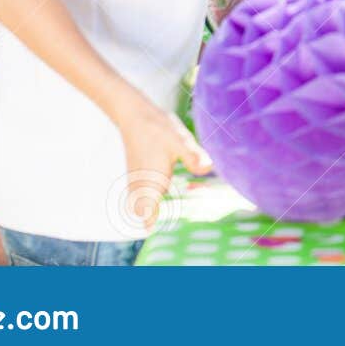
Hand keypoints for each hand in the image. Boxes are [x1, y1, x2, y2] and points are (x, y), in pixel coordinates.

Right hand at [114, 96, 210, 230]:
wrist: (135, 114)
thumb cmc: (158, 128)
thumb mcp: (180, 141)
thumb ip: (193, 156)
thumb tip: (209, 168)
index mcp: (151, 182)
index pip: (147, 215)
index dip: (153, 225)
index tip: (162, 231)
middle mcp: (141, 184)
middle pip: (142, 213)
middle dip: (153, 218)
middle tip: (171, 217)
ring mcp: (137, 179)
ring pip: (139, 202)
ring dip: (151, 206)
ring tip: (173, 202)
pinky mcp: (136, 172)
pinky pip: (139, 192)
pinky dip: (149, 195)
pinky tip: (166, 186)